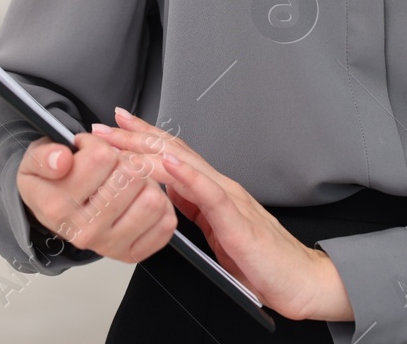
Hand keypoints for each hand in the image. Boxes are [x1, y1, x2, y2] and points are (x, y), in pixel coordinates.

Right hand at [15, 132, 178, 263]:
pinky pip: (165, 223)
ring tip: (125, 180)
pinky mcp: (130, 254)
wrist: (53, 210)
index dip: (98, 144)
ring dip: (145, 181)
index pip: (102, 157)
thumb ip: (44, 156)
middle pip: (131, 175)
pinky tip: (139, 198)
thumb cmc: (50, 182)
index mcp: (57, 206)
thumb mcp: (34, 159)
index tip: (87, 150)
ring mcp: (109, 246)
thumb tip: (62, 160)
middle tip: (109, 165)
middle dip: (124, 160)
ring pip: (153, 198)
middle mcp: (83, 231)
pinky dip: (160, 205)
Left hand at [90, 107, 353, 322]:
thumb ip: (195, 210)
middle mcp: (220, 187)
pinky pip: (210, 194)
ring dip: (150, 149)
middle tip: (105, 126)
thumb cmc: (263, 262)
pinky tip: (168, 165)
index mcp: (212, 191)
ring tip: (123, 138)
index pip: (171, 156)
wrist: (301, 280)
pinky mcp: (238, 221)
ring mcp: (230, 200)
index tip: (114, 127)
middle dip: (135, 137)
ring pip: (185, 165)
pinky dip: (188, 176)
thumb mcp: (216, 232)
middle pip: (171, 152)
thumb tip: (166, 197)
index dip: (142, 138)